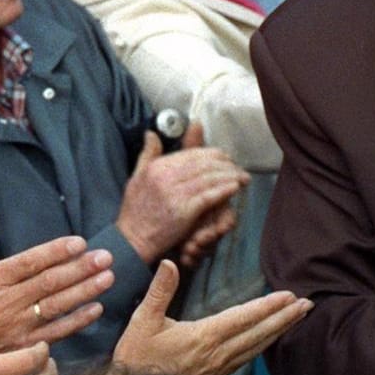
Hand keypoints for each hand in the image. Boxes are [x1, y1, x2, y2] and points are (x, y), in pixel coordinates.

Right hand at [0, 206, 112, 358]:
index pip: (28, 263)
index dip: (55, 252)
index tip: (79, 242)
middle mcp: (3, 303)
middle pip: (48, 283)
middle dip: (79, 269)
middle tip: (106, 256)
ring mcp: (13, 327)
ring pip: (55, 306)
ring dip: (84, 292)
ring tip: (107, 277)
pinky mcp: (20, 348)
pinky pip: (54, 334)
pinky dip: (76, 322)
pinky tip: (96, 309)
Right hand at [112, 261, 310, 374]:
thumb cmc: (134, 359)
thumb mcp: (142, 321)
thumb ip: (159, 291)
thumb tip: (169, 263)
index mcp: (203, 338)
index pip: (244, 318)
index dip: (268, 306)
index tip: (290, 296)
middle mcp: (216, 355)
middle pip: (259, 333)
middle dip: (285, 318)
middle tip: (309, 304)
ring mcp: (217, 368)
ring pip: (256, 347)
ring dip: (279, 331)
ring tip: (299, 317)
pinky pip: (246, 359)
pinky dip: (263, 346)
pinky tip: (270, 339)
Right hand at [115, 126, 247, 262]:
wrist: (131, 240)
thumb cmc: (135, 211)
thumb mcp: (136, 177)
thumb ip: (148, 154)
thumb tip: (152, 133)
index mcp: (157, 167)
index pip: (192, 153)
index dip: (213, 154)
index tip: (225, 157)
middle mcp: (166, 177)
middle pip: (204, 164)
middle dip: (226, 164)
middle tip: (237, 167)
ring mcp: (175, 194)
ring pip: (209, 178)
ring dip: (230, 176)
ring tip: (243, 177)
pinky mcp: (184, 211)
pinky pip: (209, 196)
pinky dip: (224, 190)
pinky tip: (235, 187)